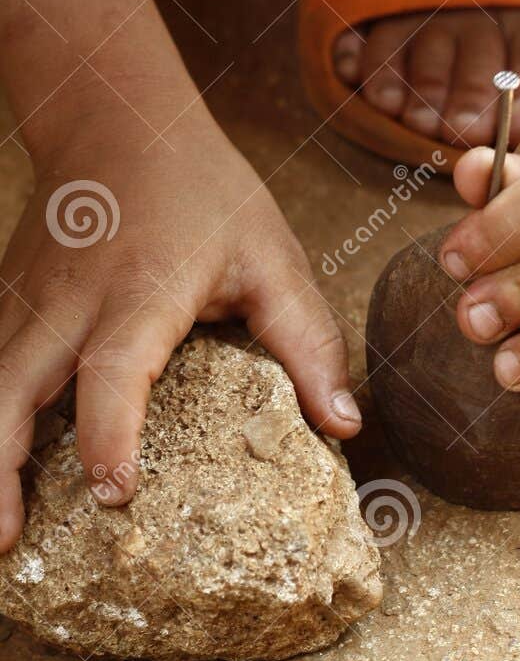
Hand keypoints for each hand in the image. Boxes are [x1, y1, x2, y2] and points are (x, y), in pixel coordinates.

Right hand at [0, 102, 359, 548]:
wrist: (114, 118)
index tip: (114, 493)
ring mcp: (23, 303)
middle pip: (11, 388)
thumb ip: (309, 342)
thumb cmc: (202, 191)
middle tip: (4, 542)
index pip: (115, 369)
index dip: (110, 432)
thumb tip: (345, 426)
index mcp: (141, 291)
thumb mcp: (272, 256)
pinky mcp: (2, 305)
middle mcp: (67, 303)